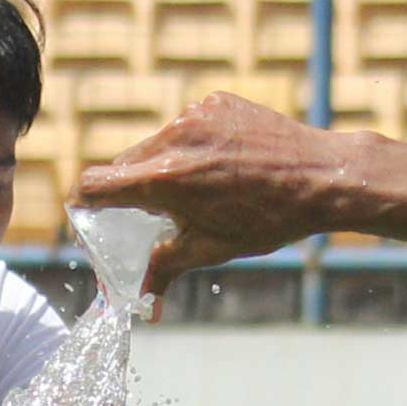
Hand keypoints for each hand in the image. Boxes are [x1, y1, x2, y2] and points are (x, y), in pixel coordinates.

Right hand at [75, 93, 364, 293]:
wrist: (322, 177)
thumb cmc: (269, 219)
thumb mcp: (212, 249)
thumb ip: (165, 268)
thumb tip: (145, 304)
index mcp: (164, 179)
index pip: (95, 184)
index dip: (84, 203)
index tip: (85, 214)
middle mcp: (173, 139)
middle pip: (125, 166)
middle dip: (129, 192)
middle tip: (149, 216)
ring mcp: (195, 114)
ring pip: (155, 145)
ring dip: (162, 169)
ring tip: (197, 192)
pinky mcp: (215, 101)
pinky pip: (185, 126)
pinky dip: (190, 148)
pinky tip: (220, 167)